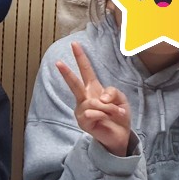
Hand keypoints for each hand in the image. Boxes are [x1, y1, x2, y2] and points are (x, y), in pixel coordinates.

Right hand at [56, 42, 130, 157]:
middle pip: (75, 83)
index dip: (81, 57)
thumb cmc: (118, 116)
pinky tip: (106, 120)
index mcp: (94, 89)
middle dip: (66, 73)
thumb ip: (112, 92)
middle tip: (58, 62)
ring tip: (114, 113)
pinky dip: (104, 115)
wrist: (120, 135)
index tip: (75, 44)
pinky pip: (93, 112)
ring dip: (108, 107)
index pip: (86, 70)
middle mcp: (85, 98)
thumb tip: (100, 97)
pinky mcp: (82, 121)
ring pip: (93, 102)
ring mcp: (82, 110)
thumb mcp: (121, 99)